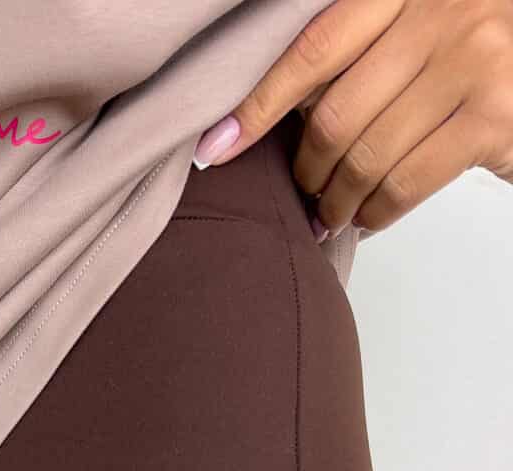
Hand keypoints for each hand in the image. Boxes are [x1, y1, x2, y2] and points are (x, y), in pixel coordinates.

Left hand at [192, 0, 512, 238]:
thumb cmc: (481, 52)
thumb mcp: (425, 27)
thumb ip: (367, 52)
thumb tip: (285, 114)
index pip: (316, 47)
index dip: (261, 103)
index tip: (218, 147)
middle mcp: (443, 13)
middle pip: (336, 115)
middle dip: (308, 169)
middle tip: (305, 189)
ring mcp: (473, 63)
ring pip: (367, 156)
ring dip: (337, 200)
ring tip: (331, 215)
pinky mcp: (493, 118)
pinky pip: (405, 183)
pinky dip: (376, 212)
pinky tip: (369, 217)